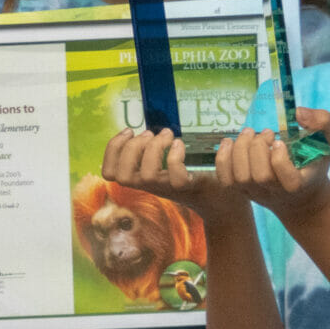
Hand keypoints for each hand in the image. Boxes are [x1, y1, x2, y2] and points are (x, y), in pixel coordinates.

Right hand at [100, 128, 242, 219]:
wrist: (220, 197)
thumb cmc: (191, 175)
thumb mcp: (165, 161)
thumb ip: (152, 150)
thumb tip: (145, 130)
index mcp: (140, 177)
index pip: (109, 172)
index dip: (113, 149)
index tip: (130, 130)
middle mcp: (149, 186)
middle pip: (123, 175)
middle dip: (133, 148)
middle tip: (151, 134)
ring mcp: (167, 189)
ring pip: (146, 176)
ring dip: (155, 149)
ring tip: (169, 136)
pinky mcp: (187, 189)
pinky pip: (175, 177)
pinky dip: (176, 156)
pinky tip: (182, 145)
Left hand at [215, 108, 329, 228]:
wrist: (300, 197)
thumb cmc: (313, 164)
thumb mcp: (327, 141)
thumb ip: (321, 122)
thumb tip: (299, 112)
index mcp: (298, 183)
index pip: (287, 179)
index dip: (279, 158)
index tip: (280, 142)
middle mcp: (275, 192)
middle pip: (259, 176)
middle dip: (258, 148)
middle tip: (266, 133)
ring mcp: (256, 193)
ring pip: (240, 177)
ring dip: (240, 149)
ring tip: (250, 134)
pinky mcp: (242, 191)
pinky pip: (225, 178)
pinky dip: (223, 157)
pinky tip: (230, 142)